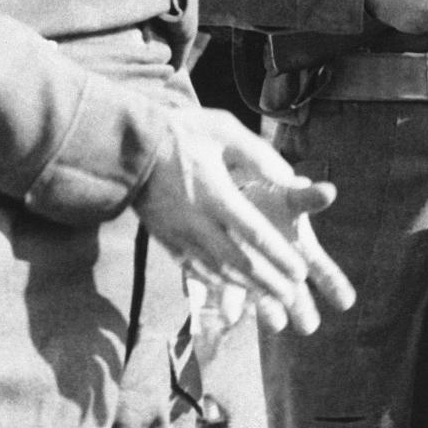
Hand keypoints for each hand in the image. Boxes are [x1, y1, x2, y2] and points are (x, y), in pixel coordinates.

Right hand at [134, 108, 354, 332]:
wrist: (127, 146)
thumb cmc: (181, 132)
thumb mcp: (224, 130)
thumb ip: (259, 155)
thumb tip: (290, 178)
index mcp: (216, 194)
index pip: (254, 234)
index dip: (279, 256)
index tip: (300, 272)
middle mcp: (197, 221)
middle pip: (237, 262)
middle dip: (267, 282)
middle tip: (292, 296)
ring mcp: (178, 234)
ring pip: (215, 270)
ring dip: (245, 286)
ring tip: (269, 297)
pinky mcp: (164, 238)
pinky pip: (193, 268)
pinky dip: (215, 281)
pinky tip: (230, 285)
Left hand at [237, 177, 355, 334]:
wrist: (238, 201)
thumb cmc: (270, 199)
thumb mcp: (291, 197)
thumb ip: (308, 198)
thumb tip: (329, 191)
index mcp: (301, 253)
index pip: (324, 273)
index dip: (335, 286)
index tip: (346, 302)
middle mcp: (281, 273)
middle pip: (296, 297)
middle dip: (302, 310)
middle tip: (310, 326)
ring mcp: (253, 279)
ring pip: (265, 301)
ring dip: (269, 312)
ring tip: (276, 323)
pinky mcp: (223, 278)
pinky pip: (226, 294)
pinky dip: (228, 303)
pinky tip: (230, 313)